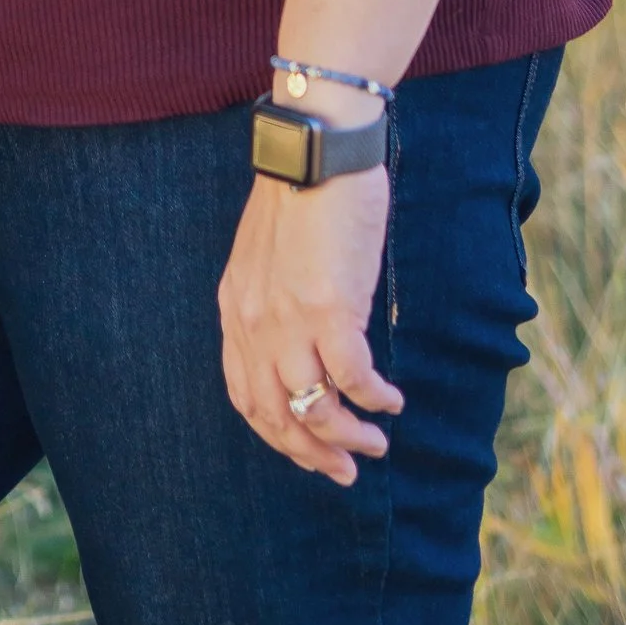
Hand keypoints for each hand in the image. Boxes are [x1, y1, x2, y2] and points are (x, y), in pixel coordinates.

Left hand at [217, 160, 401, 483]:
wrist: (314, 153)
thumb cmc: (298, 197)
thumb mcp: (265, 258)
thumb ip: (272, 304)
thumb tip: (305, 348)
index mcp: (234, 310)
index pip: (246, 396)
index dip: (278, 435)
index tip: (309, 452)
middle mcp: (254, 324)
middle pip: (276, 416)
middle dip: (313, 454)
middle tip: (345, 472)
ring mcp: (289, 321)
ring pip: (314, 410)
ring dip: (348, 438)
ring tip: (376, 443)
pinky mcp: (329, 310)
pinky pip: (354, 378)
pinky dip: (374, 400)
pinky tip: (391, 402)